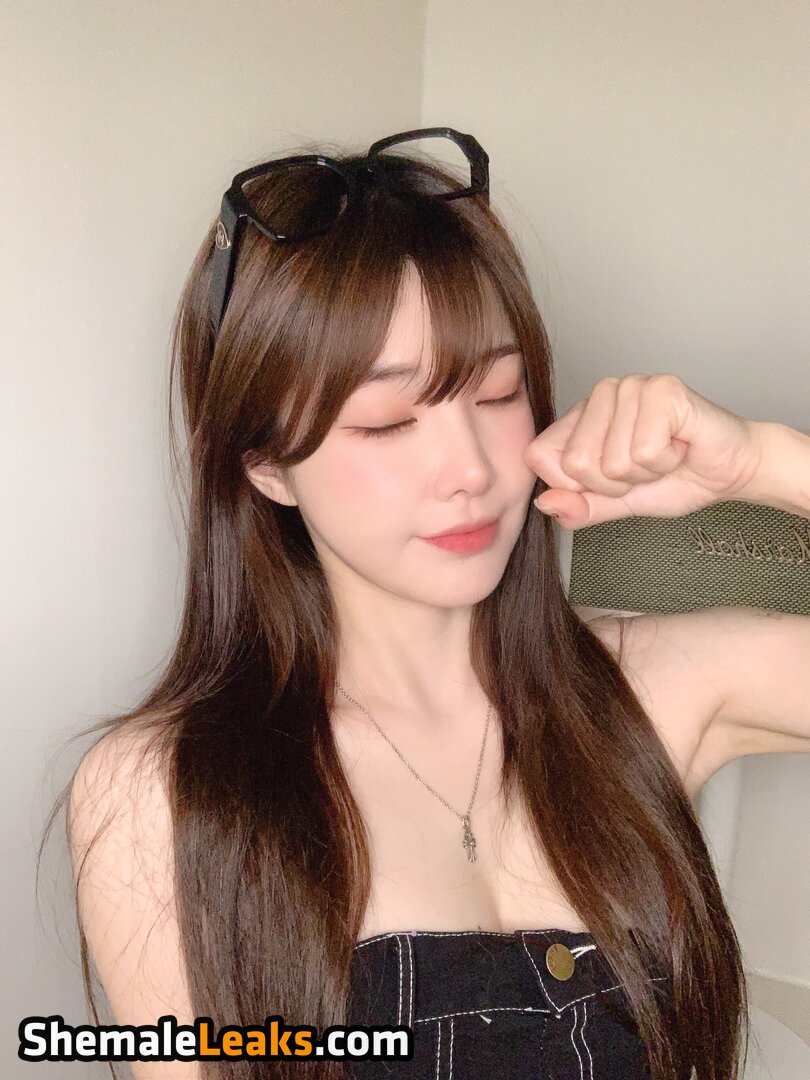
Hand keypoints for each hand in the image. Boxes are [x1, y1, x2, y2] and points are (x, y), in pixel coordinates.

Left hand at [524, 374, 762, 528]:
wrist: (729, 472)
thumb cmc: (675, 478)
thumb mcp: (616, 502)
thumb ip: (579, 506)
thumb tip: (544, 502)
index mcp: (582, 416)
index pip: (540, 456)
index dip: (576, 485)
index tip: (613, 479)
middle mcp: (602, 394)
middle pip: (575, 463)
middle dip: (614, 483)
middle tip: (645, 467)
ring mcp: (631, 387)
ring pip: (612, 460)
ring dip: (645, 473)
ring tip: (665, 455)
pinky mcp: (662, 389)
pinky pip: (644, 451)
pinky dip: (666, 462)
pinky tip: (680, 446)